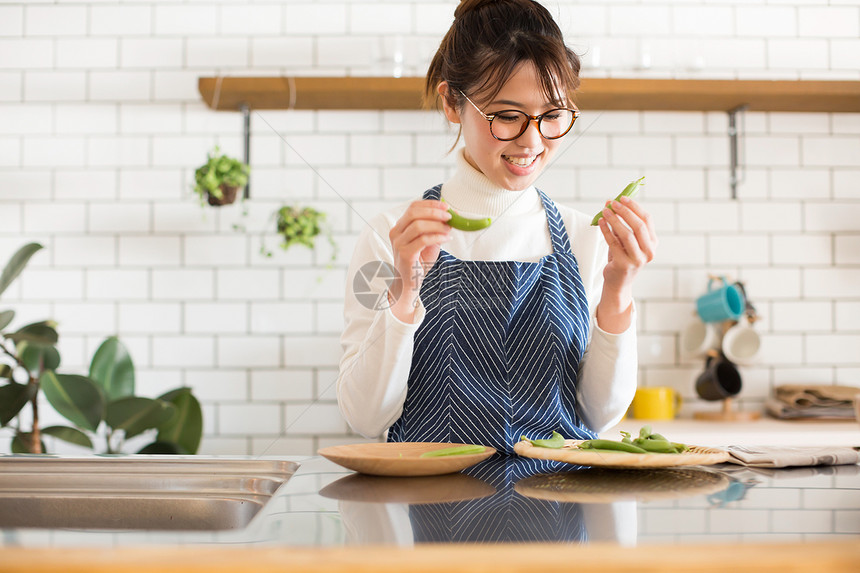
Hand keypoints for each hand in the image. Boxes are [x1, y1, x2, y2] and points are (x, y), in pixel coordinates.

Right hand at [387, 199, 451, 321]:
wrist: (408, 284)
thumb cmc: (418, 262)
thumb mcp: (428, 242)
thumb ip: (435, 229)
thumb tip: (450, 216)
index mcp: (400, 227)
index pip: (413, 207)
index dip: (430, 204)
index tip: (446, 206)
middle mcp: (396, 232)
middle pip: (414, 213)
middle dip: (434, 212)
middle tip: (449, 216)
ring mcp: (398, 243)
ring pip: (418, 226)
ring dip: (437, 225)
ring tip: (449, 229)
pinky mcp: (404, 254)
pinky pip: (423, 240)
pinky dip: (437, 237)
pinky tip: (446, 239)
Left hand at [595, 195, 656, 332]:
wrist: (617, 282)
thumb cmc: (622, 257)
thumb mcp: (625, 240)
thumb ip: (622, 224)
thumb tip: (612, 202)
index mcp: (653, 243)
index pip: (647, 220)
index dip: (634, 207)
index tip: (622, 197)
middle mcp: (649, 251)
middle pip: (638, 226)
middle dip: (624, 212)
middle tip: (612, 203)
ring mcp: (638, 259)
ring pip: (627, 234)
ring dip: (614, 220)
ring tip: (604, 211)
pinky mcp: (624, 265)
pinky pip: (613, 243)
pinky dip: (606, 230)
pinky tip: (600, 222)